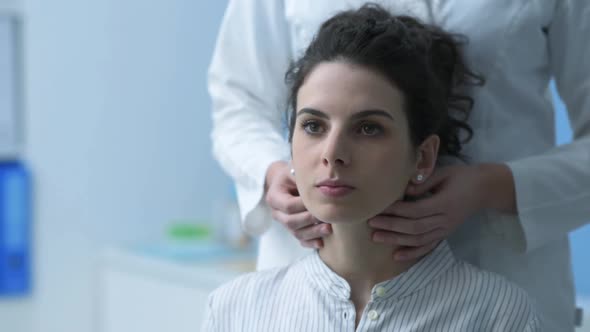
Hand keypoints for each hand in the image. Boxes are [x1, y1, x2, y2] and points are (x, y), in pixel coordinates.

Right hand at [264, 161, 331, 247]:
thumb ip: (302, 175)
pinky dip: (310, 243)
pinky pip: (300, 240)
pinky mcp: (292, 229)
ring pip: (296, 233)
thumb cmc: (292, 174)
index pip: (288, 205)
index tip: (319, 202)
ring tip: (329, 229)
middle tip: (326, 217)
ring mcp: (284, 223)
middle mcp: (276, 212)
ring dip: (313, 233)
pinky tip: (321, 243)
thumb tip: (320, 179)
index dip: (303, 206)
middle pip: (290, 222)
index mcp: (274, 197)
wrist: (286, 182)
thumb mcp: (293, 170)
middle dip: (309, 221)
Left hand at [368, 164, 487, 260]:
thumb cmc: (462, 177)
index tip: (380, 207)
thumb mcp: (444, 173)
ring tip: (376, 237)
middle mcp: (444, 220)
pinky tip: (396, 256)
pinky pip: (428, 247)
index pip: (416, 210)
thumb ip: (424, 183)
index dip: (397, 211)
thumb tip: (404, 191)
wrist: (485, 189)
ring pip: (418, 240)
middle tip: (371, 223)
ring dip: (396, 240)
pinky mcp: (445, 234)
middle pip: (414, 227)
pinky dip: (412, 253)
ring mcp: (445, 230)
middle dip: (391, 226)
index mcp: (444, 203)